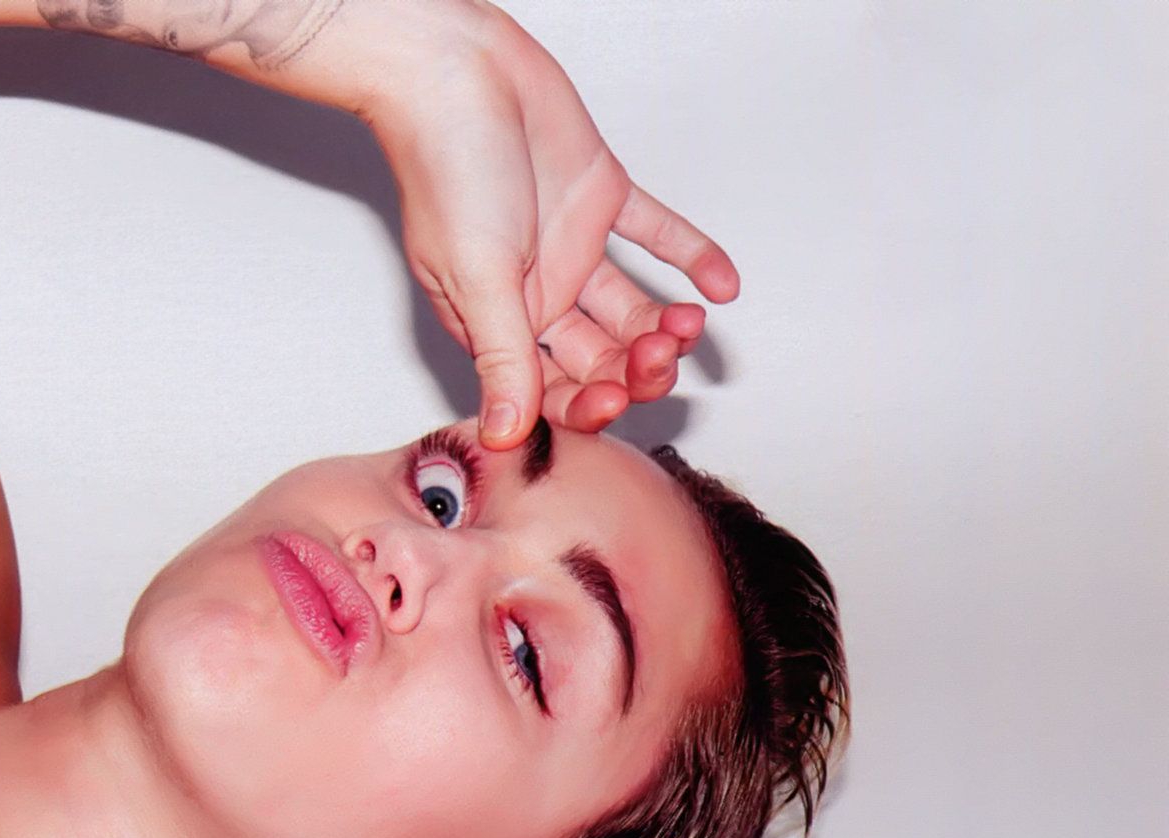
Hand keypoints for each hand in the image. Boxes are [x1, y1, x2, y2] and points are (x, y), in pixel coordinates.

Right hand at [361, 4, 738, 447]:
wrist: (458, 72)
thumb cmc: (447, 169)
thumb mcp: (476, 275)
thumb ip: (500, 356)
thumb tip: (503, 433)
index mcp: (494, 319)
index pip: (548, 388)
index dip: (585, 404)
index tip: (615, 400)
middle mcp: (535, 292)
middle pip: (597, 356)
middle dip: (632, 367)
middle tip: (661, 358)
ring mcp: (571, 247)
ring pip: (630, 307)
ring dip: (664, 324)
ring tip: (690, 322)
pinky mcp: (600, 198)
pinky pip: (655, 236)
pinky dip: (691, 257)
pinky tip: (722, 284)